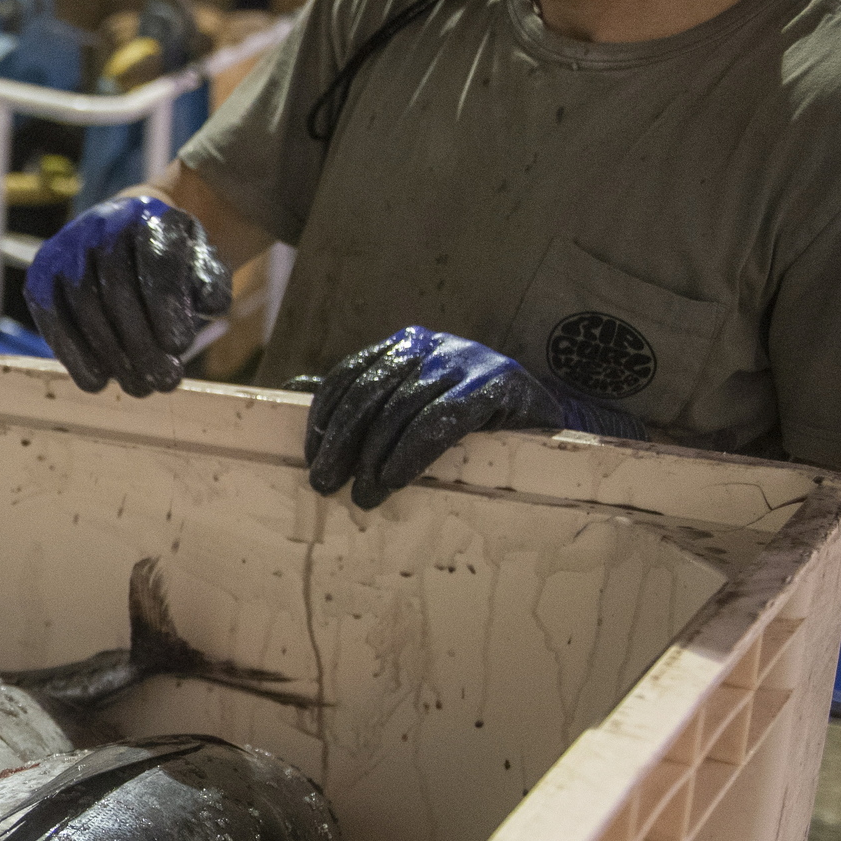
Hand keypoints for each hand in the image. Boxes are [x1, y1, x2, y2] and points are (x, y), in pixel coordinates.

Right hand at [22, 196, 228, 395]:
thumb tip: (211, 305)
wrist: (130, 233)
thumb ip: (210, 280)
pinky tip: (96, 381)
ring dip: (111, 353)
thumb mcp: (201, 262)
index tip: (180, 347)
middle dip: (141, 341)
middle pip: (117, 287)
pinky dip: (72, 352)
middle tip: (164, 381)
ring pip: (84, 302)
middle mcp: (103, 224)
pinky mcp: (43, 272)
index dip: (166, 305)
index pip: (157, 259)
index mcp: (150, 214)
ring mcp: (68, 247)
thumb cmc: (173, 259)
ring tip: (139, 387)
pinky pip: (51, 313)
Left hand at [298, 327, 642, 508]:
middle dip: (341, 441)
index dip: (325, 417)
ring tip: (362, 495)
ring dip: (375, 456)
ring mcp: (466, 360)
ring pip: (403, 406)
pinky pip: (443, 419)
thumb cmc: (472, 417)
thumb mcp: (412, 403)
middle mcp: (432, 345)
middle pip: (370, 391)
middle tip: (325, 484)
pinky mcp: (497, 384)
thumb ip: (361, 395)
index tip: (311, 458)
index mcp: (406, 345)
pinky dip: (413, 451)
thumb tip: (293, 390)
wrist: (547, 421)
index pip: (350, 374)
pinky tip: (396, 478)